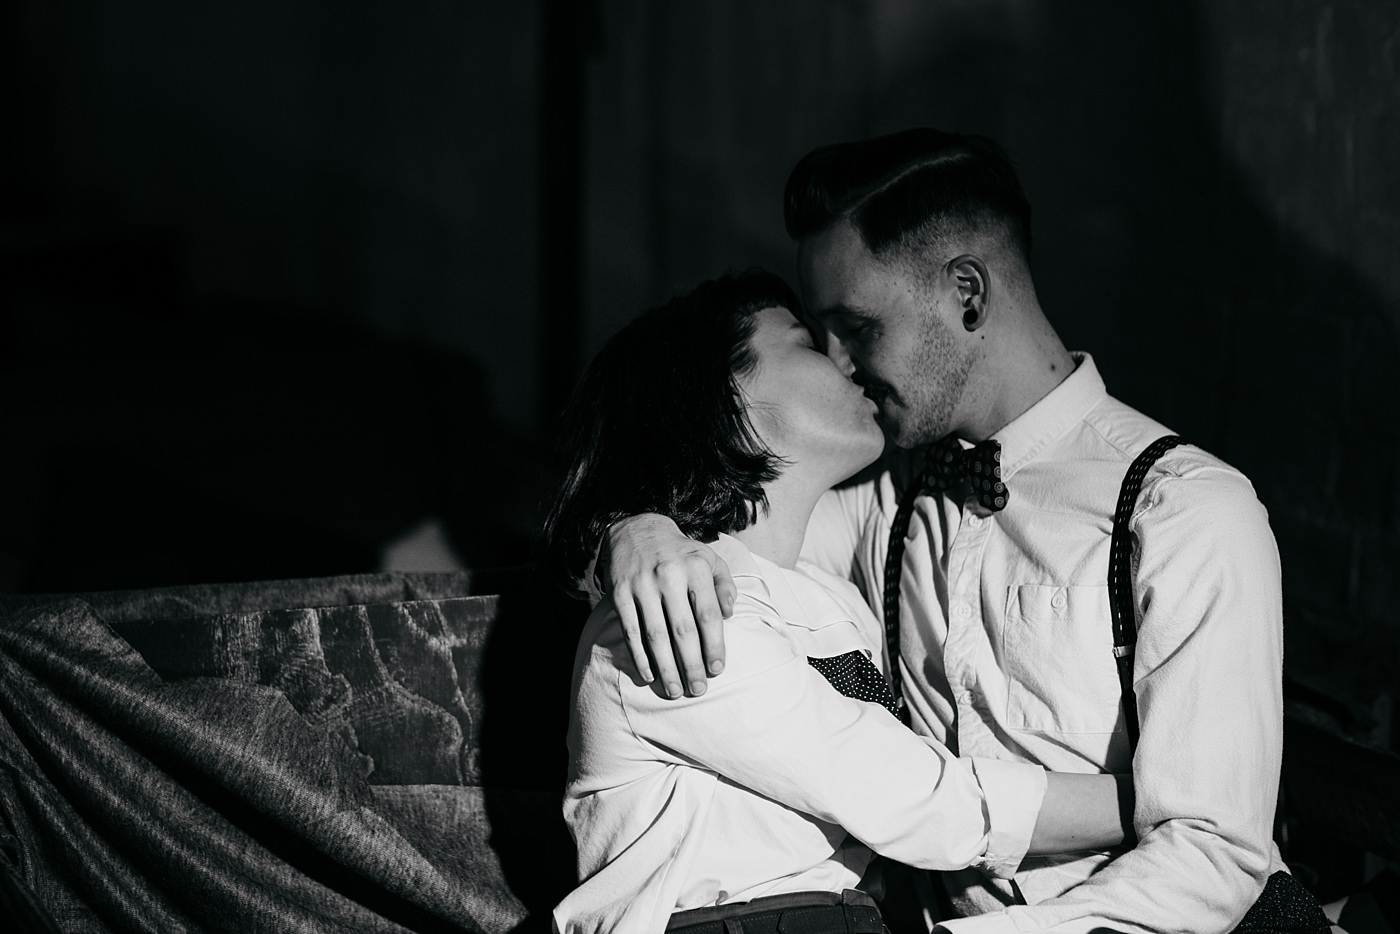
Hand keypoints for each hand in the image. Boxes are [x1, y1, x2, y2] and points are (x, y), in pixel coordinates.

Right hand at [604, 514, 735, 697]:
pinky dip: (639, 656)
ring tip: (675, 691)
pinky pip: (631, 631)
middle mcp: (669, 575)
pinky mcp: (620, 593)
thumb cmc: (680, 552)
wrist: (635, 529)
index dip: (714, 646)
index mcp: (696, 568)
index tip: (717, 670)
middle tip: (698, 690)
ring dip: (666, 668)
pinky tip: (648, 675)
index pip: (708, 615)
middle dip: (692, 665)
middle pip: (683, 630)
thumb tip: (730, 615)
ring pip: (656, 636)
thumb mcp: (709, 559)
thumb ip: (725, 586)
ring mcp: (642, 585)